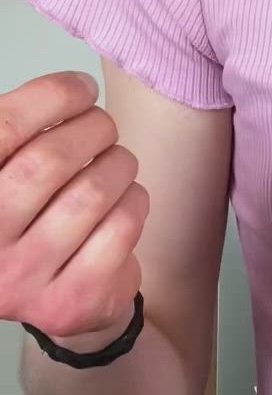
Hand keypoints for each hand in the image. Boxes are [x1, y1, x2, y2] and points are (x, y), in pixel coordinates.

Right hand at [0, 72, 148, 346]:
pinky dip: (134, 202)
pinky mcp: (67, 306)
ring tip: (117, 161)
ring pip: (91, 195)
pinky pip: (120, 231)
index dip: (51, 96)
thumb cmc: (27, 212)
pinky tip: (126, 201)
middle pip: (48, 161)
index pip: (3, 129)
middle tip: (105, 126)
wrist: (44, 294)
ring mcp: (20, 282)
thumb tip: (73, 89)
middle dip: (93, 129)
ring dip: (119, 164)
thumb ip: (22, 129)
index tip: (82, 88)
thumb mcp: (9, 168)